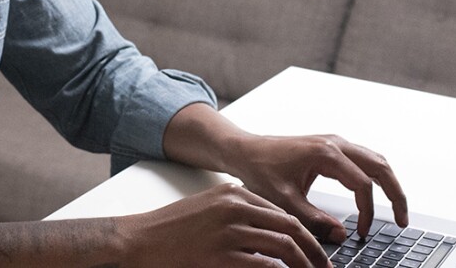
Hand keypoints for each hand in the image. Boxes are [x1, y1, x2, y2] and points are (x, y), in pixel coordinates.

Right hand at [121, 183, 330, 266]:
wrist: (138, 240)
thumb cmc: (171, 229)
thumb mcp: (209, 209)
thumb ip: (239, 215)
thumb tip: (271, 234)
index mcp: (234, 193)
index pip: (282, 213)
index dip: (305, 235)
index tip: (317, 252)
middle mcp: (235, 208)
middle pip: (291, 228)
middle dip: (315, 251)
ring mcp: (229, 231)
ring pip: (284, 248)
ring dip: (305, 266)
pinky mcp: (222, 256)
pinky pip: (265, 267)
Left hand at [230, 134, 408, 242]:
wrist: (246, 151)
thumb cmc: (260, 171)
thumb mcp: (284, 201)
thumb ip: (313, 220)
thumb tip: (342, 234)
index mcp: (326, 153)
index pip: (362, 184)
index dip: (367, 212)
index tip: (362, 232)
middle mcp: (335, 143)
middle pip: (380, 166)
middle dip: (395, 194)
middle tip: (403, 221)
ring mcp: (335, 142)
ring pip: (375, 159)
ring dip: (389, 183)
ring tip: (396, 210)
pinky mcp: (331, 147)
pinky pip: (364, 158)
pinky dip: (376, 176)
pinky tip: (375, 194)